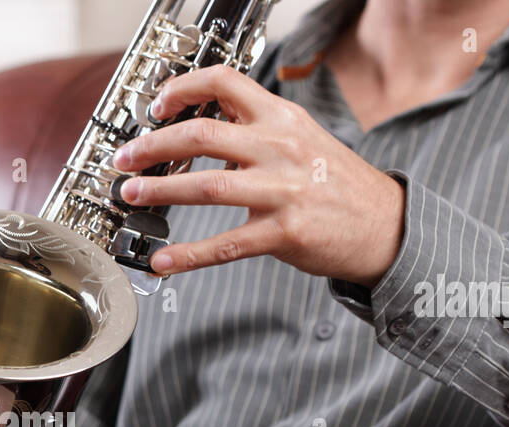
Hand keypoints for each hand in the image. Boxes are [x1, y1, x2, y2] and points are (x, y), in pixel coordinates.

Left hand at [110, 65, 404, 286]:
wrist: (384, 224)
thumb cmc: (336, 184)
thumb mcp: (300, 139)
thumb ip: (253, 132)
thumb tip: (200, 133)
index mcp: (281, 118)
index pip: (224, 83)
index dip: (182, 90)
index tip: (155, 106)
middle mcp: (279, 148)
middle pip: (202, 134)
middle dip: (153, 145)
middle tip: (125, 158)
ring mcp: (282, 191)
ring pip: (206, 187)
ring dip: (160, 190)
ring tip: (132, 195)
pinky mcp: (283, 233)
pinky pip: (224, 245)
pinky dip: (187, 256)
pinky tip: (162, 261)